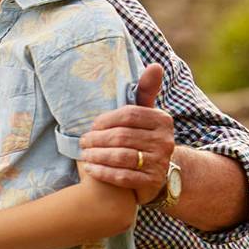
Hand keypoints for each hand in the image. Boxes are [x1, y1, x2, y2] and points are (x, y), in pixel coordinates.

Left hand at [78, 63, 173, 204]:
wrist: (158, 172)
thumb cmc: (143, 136)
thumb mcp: (146, 114)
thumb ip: (145, 91)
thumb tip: (155, 65)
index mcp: (162, 120)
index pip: (128, 115)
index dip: (105, 120)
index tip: (91, 126)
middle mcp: (165, 141)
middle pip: (121, 136)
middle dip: (97, 139)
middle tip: (82, 142)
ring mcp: (160, 163)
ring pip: (120, 156)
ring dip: (96, 155)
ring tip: (84, 154)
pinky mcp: (152, 182)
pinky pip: (122, 176)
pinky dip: (103, 172)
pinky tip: (90, 169)